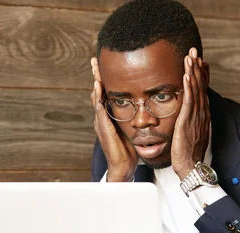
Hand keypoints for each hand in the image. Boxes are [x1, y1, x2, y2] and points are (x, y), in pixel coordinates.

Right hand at [90, 57, 137, 181]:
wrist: (123, 167)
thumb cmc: (128, 151)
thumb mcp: (132, 129)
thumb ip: (134, 117)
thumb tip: (145, 107)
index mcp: (109, 116)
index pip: (106, 93)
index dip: (104, 79)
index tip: (105, 64)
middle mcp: (102, 117)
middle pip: (98, 91)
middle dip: (96, 75)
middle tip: (95, 59)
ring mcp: (101, 122)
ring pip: (96, 97)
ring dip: (95, 81)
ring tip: (94, 67)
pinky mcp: (103, 127)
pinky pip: (100, 108)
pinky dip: (98, 96)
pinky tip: (98, 85)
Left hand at [171, 47, 210, 179]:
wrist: (190, 165)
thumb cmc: (188, 151)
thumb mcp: (190, 130)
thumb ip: (189, 118)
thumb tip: (185, 109)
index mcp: (201, 114)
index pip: (201, 89)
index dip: (200, 73)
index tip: (199, 59)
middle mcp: (200, 113)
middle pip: (200, 86)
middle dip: (197, 67)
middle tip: (194, 50)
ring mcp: (195, 117)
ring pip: (195, 91)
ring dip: (192, 73)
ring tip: (190, 57)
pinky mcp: (187, 123)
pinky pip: (188, 102)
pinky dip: (188, 88)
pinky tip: (186, 77)